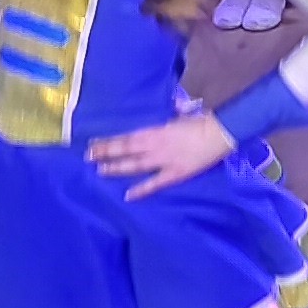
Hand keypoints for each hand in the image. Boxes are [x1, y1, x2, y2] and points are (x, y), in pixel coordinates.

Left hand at [87, 108, 235, 198]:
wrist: (219, 133)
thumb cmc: (200, 121)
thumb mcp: (179, 116)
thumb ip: (168, 119)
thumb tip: (168, 111)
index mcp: (155, 131)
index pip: (126, 137)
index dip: (109, 141)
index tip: (93, 143)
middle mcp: (154, 146)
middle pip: (125, 150)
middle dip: (106, 153)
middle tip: (88, 157)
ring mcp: (163, 161)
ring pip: (135, 166)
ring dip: (117, 168)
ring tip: (100, 171)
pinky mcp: (175, 174)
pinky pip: (154, 184)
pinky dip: (141, 190)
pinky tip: (128, 196)